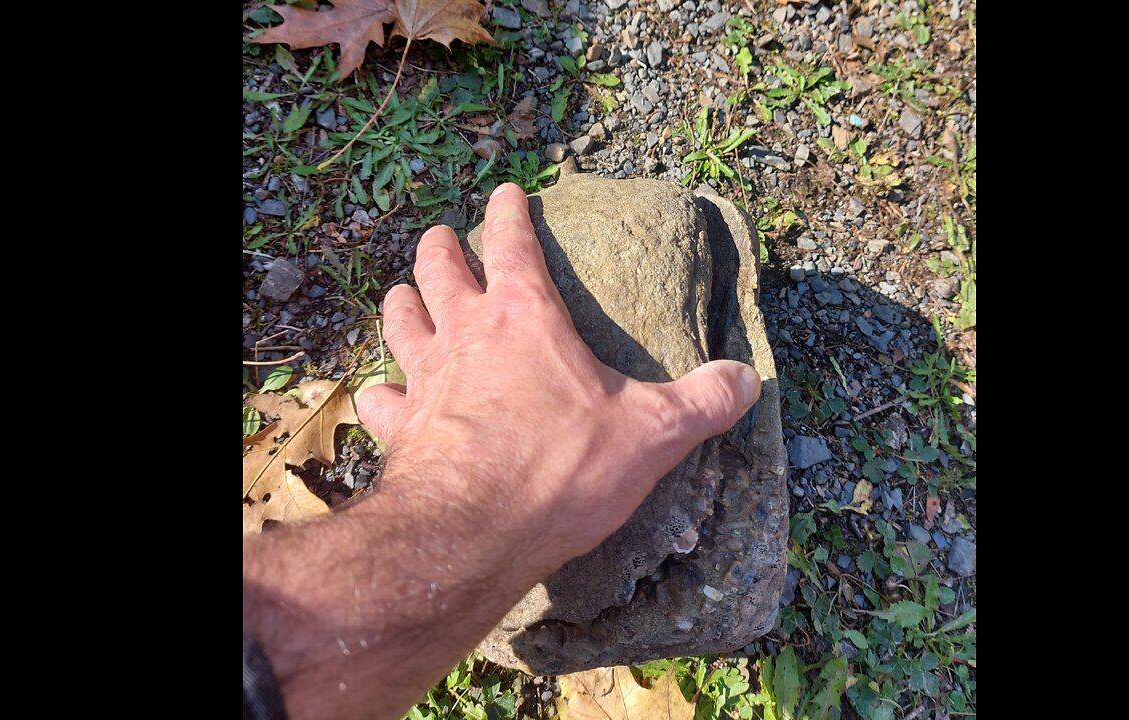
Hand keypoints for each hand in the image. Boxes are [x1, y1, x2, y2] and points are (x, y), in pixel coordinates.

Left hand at [356, 182, 761, 573]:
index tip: (506, 191)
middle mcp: (465, 334)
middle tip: (444, 240)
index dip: (508, 211)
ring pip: (398, 319)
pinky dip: (380, 391)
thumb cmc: (562, 470)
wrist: (473, 532)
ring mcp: (424, 379)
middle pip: (438, 268)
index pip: (511, 242)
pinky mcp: (399, 428)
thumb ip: (701, 402)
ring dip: (402, 302)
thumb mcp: (651, 434)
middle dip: (441, 248)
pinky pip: (379, 397)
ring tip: (404, 295)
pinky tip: (382, 395)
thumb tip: (749, 380)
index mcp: (525, 317)